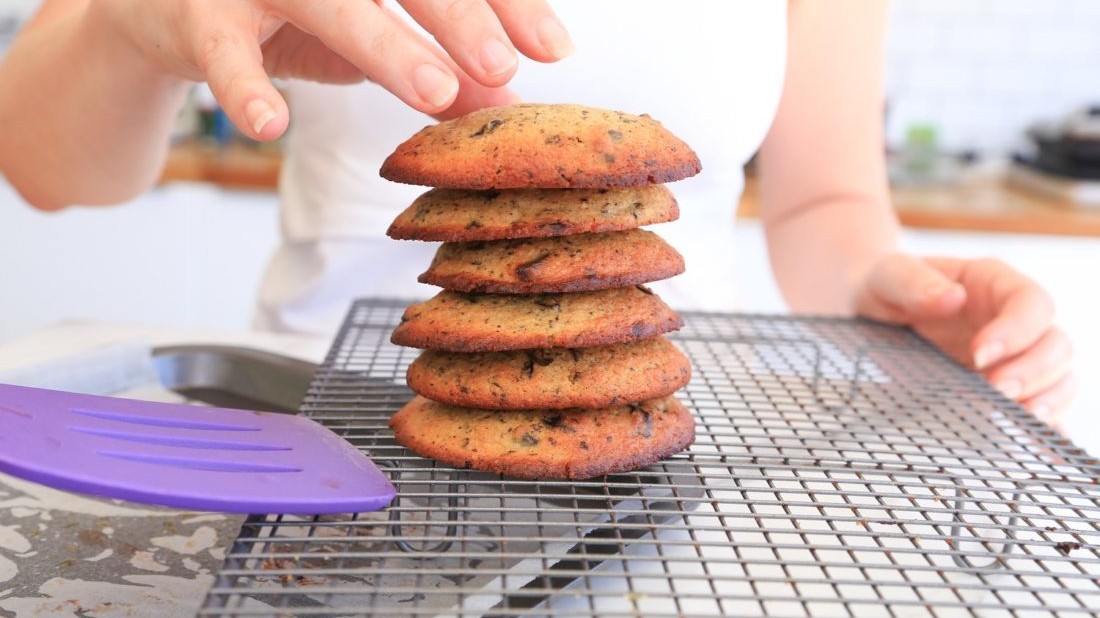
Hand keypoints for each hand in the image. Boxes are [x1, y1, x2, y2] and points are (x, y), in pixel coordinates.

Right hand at [90, 0, 573, 138]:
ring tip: (436, 92)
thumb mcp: (371, 39)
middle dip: (459, 18)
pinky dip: (245, 87)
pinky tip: (273, 125)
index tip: (554, 48)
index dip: (507, 2)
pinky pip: (223, 51)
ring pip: (326, 1)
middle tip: (503, 67)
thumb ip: (438, 64)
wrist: (167, 9)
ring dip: (383, 45)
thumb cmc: (287, 15)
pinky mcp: (198, 14)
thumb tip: (510, 101)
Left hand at [853, 253, 1074, 427]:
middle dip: (1034, 372)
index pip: (1031, 303)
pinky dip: (1042, 428)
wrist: (870, 310)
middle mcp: (1015, 321)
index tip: (980, 354)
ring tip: (1016, 418)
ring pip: (1059, 378)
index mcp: (994, 285)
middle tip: (995, 391)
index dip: (1018, 330)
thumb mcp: (888, 275)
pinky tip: (1032, 445)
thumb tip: (952, 298)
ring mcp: (1015, 357)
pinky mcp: (1006, 387)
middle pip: (1056, 344)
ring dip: (1047, 401)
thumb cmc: (885, 288)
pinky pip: (1041, 408)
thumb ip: (913, 282)